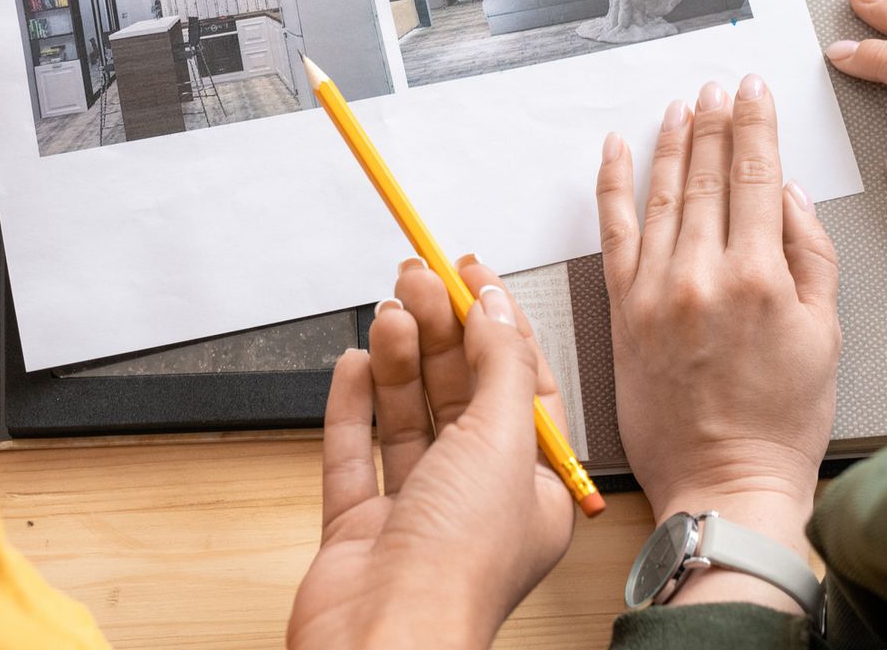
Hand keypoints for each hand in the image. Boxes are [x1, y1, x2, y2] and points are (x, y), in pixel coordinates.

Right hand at [288, 259, 573, 649]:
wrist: (384, 637)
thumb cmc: (459, 567)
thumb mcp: (502, 441)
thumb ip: (499, 364)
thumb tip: (494, 306)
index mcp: (533, 488)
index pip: (519, 384)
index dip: (494, 322)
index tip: (467, 273)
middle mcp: (477, 499)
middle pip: (459, 392)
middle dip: (438, 330)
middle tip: (416, 279)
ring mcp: (416, 513)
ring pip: (407, 414)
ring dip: (398, 358)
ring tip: (389, 312)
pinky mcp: (360, 525)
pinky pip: (356, 449)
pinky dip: (353, 404)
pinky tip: (355, 363)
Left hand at [595, 77, 838, 612]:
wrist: (724, 483)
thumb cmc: (781, 422)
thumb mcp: (826, 338)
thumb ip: (813, 259)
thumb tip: (791, 196)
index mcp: (761, 278)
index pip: (757, 177)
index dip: (755, 125)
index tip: (753, 89)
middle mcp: (703, 275)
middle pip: (707, 176)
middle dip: (714, 122)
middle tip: (717, 86)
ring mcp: (656, 291)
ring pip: (662, 195)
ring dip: (672, 143)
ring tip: (681, 106)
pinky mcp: (622, 311)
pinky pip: (614, 233)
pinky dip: (613, 185)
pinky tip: (617, 149)